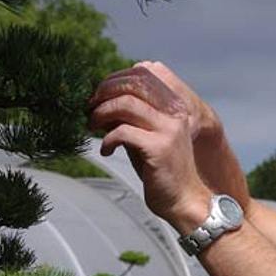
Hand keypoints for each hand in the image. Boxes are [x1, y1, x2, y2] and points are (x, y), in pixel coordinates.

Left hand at [89, 65, 211, 231]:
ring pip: (125, 104)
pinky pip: (122, 132)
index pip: (144, 75)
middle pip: (133, 84)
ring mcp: (168, 129)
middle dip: (104, 92)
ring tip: (93, 127)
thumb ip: (131, 118)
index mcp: (175, 107)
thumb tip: (101, 102)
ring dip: (101, 113)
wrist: (185, 200)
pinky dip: (107, 139)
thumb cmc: (162, 171)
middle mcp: (175, 114)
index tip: (99, 95)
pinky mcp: (159, 148)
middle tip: (90, 108)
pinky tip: (107, 151)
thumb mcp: (147, 137)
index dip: (115, 79)